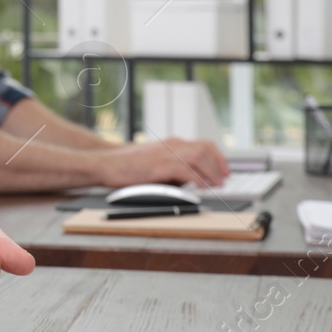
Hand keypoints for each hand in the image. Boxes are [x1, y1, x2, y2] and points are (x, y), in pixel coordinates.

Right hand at [100, 137, 228, 188]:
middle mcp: (172, 145)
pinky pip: (187, 170)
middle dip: (219, 164)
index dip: (217, 157)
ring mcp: (166, 153)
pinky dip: (198, 179)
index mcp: (172, 144)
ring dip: (212, 172)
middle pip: (205, 148)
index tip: (224, 170)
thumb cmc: (127, 166)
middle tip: (225, 179)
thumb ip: (173, 171)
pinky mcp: (160, 165)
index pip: (203, 145)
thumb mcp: (156, 165)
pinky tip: (202, 188)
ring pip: (200, 157)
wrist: (106, 163)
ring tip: (217, 185)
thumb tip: (190, 182)